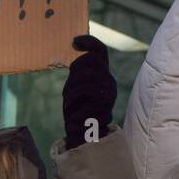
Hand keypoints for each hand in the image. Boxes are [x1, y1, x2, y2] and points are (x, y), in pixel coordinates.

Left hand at [62, 34, 115, 149]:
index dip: (89, 42)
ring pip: (82, 77)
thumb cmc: (79, 110)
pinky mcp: (103, 103)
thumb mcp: (77, 87)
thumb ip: (79, 72)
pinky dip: (72, 106)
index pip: (100, 51)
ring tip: (72, 106)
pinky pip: (80, 94)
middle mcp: (109, 81)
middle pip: (88, 60)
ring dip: (70, 92)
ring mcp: (107, 92)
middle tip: (70, 93)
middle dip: (74, 73)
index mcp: (103, 75)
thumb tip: (74, 48)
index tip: (74, 42)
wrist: (86, 136)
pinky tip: (75, 116)